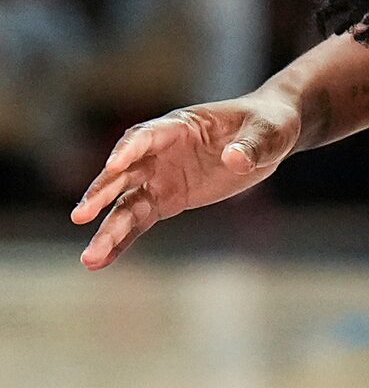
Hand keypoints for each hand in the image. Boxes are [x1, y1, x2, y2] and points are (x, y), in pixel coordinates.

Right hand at [72, 92, 302, 268]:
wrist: (267, 136)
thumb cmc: (267, 125)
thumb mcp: (268, 132)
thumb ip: (250, 146)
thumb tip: (234, 160)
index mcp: (179, 126)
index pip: (146, 135)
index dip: (130, 149)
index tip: (115, 166)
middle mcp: (159, 151)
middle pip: (124, 173)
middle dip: (103, 192)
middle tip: (82, 215)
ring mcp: (159, 177)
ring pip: (126, 203)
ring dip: (108, 229)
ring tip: (90, 259)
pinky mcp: (167, 199)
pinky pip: (140, 221)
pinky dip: (122, 240)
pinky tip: (102, 261)